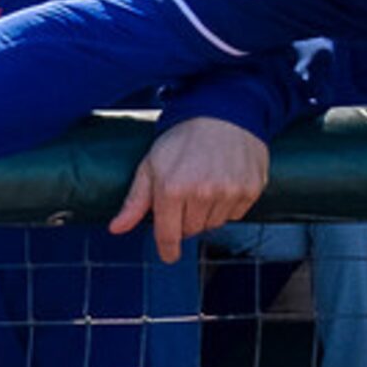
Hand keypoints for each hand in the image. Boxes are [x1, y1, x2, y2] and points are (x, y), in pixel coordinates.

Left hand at [110, 116, 272, 263]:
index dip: (167, 248)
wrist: (224, 111)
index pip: (168, 235)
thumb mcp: (151, 165)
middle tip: (186, 195)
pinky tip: (223, 182)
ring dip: (207, 213)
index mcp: (172, 188)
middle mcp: (202, 193)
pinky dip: (228, 205)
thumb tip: (116, 228)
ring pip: (214, 224)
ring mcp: (229, 191)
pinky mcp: (250, 189)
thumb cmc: (183, 138)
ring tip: (205, 185)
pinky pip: (236, 214)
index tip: (169, 255)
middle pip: (191, 230)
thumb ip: (135, 201)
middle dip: (185, 220)